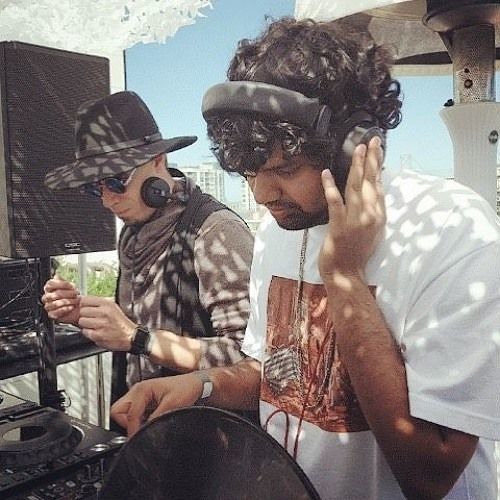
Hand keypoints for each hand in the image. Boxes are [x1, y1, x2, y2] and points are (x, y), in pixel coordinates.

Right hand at [42, 275, 80, 324]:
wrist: (77, 307)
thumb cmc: (72, 296)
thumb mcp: (69, 286)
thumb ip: (62, 281)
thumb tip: (57, 275)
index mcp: (49, 288)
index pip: (50, 284)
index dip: (62, 284)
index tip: (73, 285)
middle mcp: (46, 297)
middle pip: (54, 294)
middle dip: (68, 294)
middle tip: (76, 293)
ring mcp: (48, 306)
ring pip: (55, 303)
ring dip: (68, 301)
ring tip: (76, 300)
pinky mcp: (51, 314)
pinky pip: (56, 312)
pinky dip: (65, 309)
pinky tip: (71, 307)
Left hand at [78, 296, 134, 350]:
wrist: (130, 336)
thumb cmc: (120, 323)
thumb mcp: (113, 307)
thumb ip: (98, 304)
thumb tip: (81, 302)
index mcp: (107, 304)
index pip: (85, 300)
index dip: (83, 305)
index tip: (85, 308)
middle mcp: (104, 312)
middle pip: (82, 310)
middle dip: (85, 315)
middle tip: (91, 318)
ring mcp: (101, 324)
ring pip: (82, 321)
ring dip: (86, 324)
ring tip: (94, 326)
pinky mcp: (98, 335)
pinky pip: (85, 332)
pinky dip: (89, 333)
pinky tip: (96, 332)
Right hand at [110, 374, 202, 436]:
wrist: (196, 384)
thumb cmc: (186, 388)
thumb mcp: (172, 405)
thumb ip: (156, 419)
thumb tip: (145, 432)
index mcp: (142, 389)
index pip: (128, 414)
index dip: (133, 429)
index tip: (139, 438)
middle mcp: (138, 391)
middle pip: (117, 412)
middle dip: (126, 424)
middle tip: (139, 431)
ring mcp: (140, 396)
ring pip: (122, 413)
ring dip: (132, 423)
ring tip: (146, 426)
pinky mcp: (144, 401)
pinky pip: (132, 414)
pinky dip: (137, 421)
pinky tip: (149, 422)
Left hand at [319, 136, 384, 284]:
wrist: (347, 273)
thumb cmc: (356, 252)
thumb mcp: (371, 230)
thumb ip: (372, 210)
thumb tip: (371, 190)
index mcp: (378, 215)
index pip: (380, 185)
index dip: (378, 166)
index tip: (377, 149)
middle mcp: (370, 215)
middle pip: (371, 182)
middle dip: (371, 159)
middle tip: (371, 140)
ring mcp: (355, 220)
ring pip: (357, 188)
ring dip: (357, 166)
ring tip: (357, 149)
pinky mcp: (339, 226)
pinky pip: (335, 202)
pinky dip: (330, 186)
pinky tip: (326, 173)